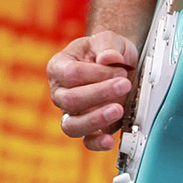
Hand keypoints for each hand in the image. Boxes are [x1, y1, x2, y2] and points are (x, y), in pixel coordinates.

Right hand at [47, 32, 138, 151]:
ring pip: (72, 125)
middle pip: (69, 100)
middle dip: (100, 93)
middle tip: (124, 85)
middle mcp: (60, 93)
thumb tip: (108, 58)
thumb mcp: (108, 39)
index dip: (96, 73)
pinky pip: (86, 141)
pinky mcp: (88, 127)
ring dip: (96, 119)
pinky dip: (97, 143)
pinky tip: (110, 140)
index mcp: (59, 67)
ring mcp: (72, 113)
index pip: (70, 74)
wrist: (116, 63)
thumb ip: (107, 45)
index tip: (119, 69)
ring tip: (118, 109)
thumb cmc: (106, 50)